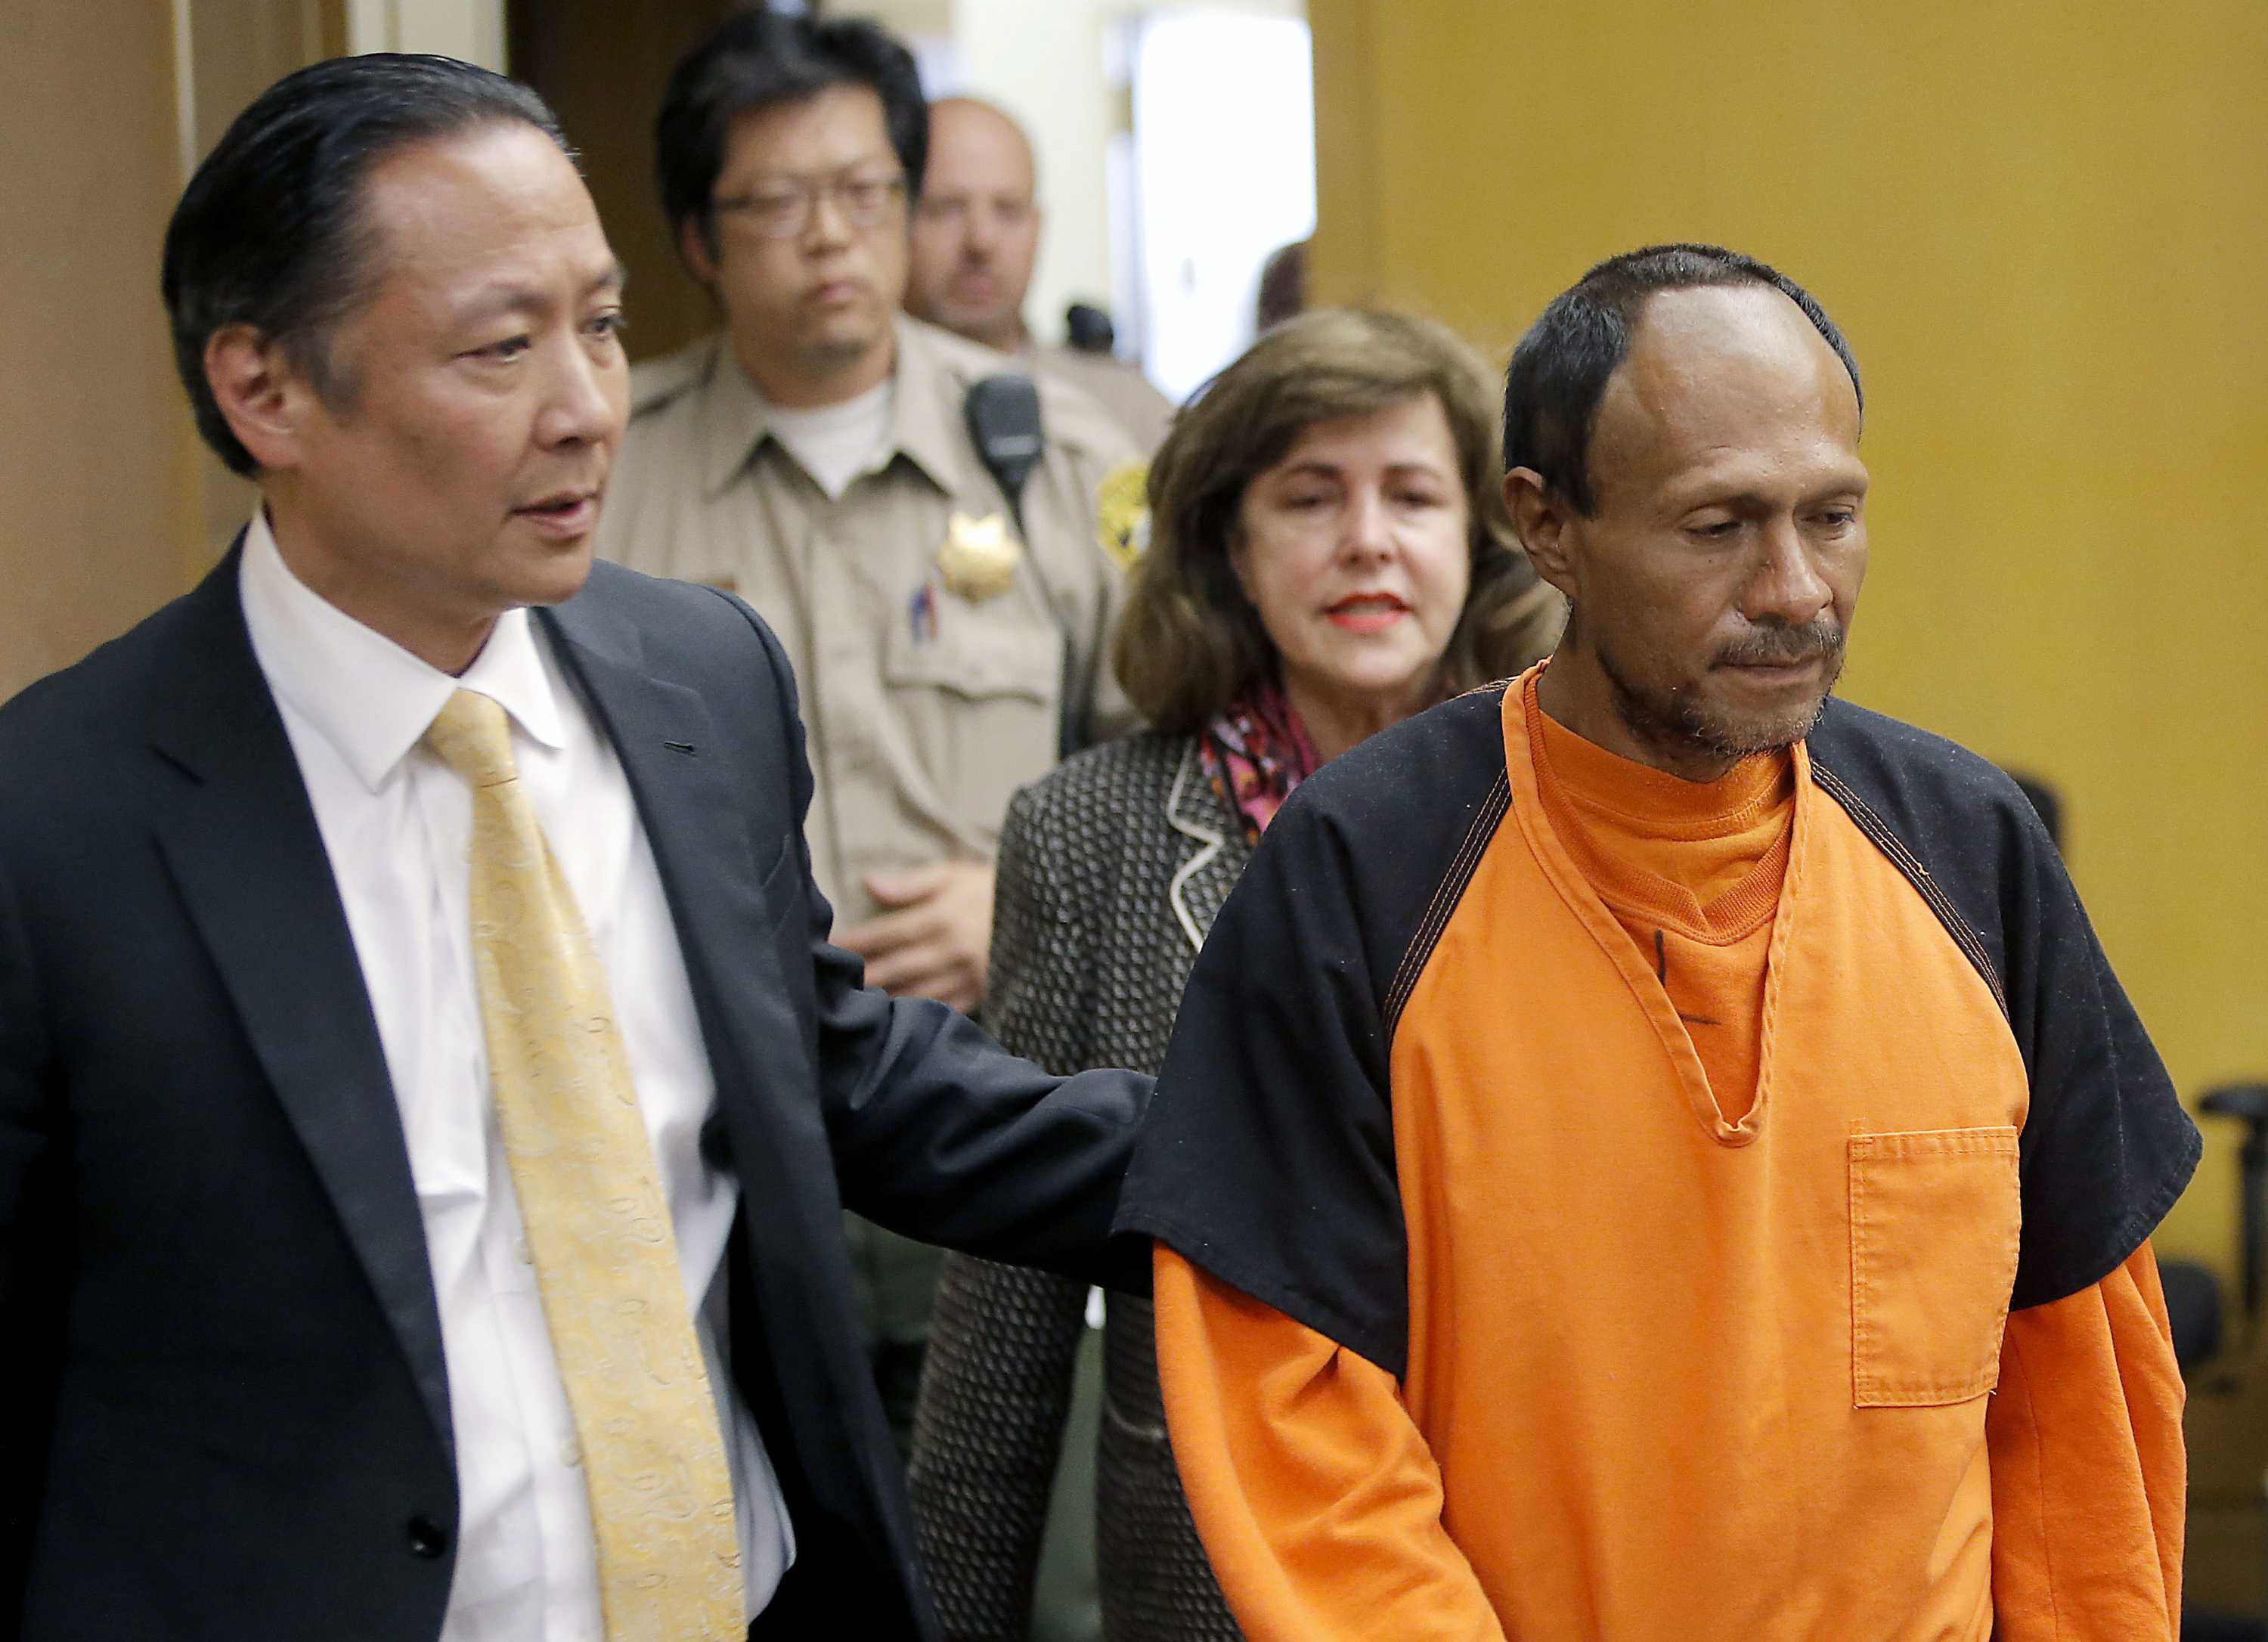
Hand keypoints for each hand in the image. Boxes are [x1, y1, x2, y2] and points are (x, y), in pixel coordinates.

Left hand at [835, 860, 994, 1012]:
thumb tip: (869, 883)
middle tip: (830, 984)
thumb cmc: (993, 888)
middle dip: (863, 976)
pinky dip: (920, 1016)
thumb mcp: (955, 875)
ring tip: (856, 1007)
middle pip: (896, 967)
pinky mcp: (982, 993)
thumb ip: (912, 883)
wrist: (1048, 912)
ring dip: (886, 1001)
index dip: (855, 941)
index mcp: (941, 917)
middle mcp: (951, 950)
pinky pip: (945, 1010)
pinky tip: (898, 1022)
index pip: (887, 932)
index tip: (827, 946)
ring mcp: (967, 976)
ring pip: (917, 994)